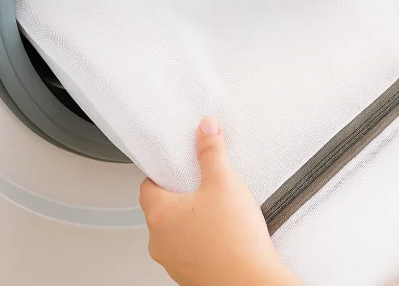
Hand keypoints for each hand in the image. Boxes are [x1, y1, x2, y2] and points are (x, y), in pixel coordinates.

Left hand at [140, 117, 301, 285]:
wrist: (250, 281)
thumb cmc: (234, 240)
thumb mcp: (224, 182)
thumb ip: (212, 152)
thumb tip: (205, 128)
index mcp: (160, 214)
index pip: (147, 186)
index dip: (163, 175)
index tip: (180, 169)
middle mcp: (159, 240)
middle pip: (162, 210)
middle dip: (182, 198)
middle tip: (206, 189)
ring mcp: (172, 261)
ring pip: (175, 232)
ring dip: (192, 222)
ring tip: (220, 213)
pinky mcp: (189, 275)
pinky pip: (189, 251)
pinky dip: (202, 242)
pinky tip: (225, 235)